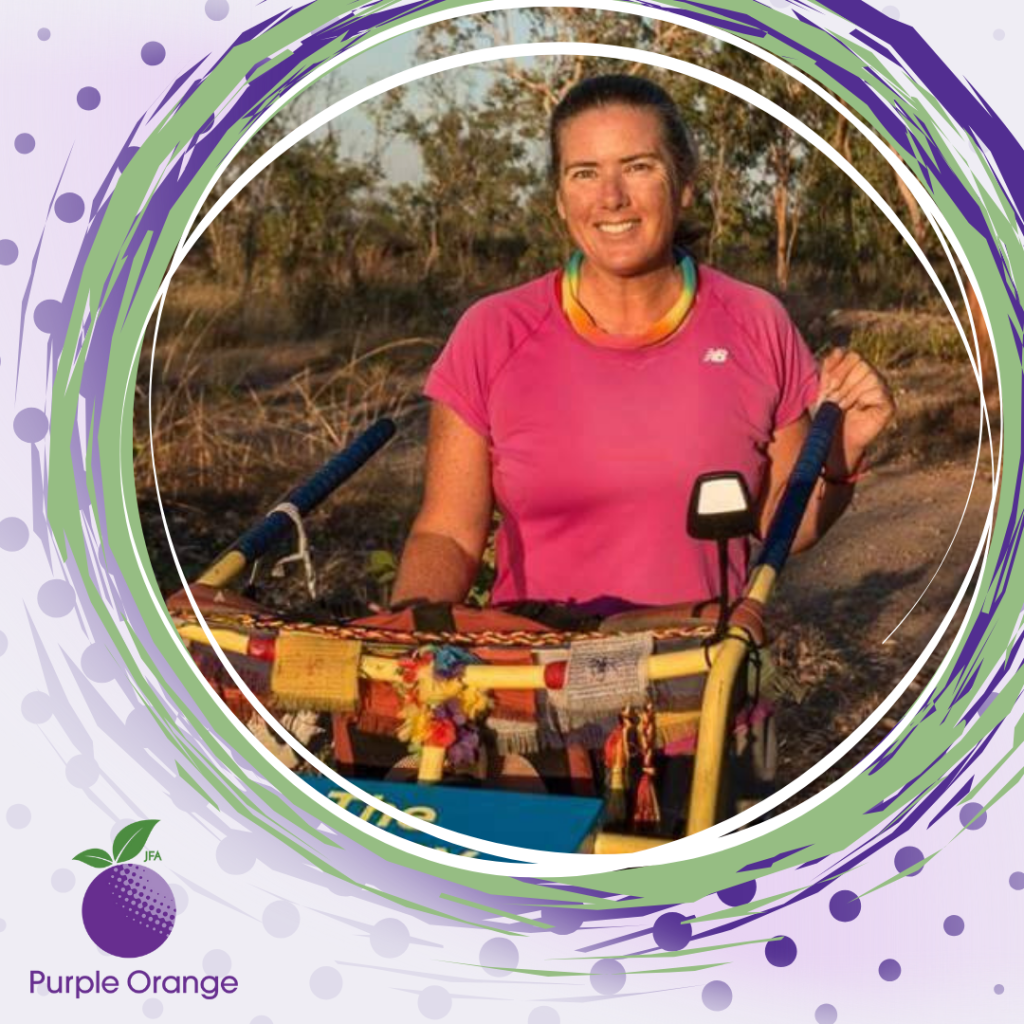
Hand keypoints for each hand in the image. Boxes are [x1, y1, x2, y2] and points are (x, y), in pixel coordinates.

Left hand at [818, 349, 895, 471]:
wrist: (836, 439)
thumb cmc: (829, 413)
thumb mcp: (823, 389)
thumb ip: (828, 370)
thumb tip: (838, 351)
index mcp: (855, 370)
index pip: (851, 355)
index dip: (838, 369)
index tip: (828, 386)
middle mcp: (871, 375)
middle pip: (861, 364)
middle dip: (843, 383)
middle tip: (833, 400)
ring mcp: (882, 388)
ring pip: (870, 376)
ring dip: (851, 393)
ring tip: (842, 406)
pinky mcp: (888, 403)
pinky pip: (879, 391)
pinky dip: (863, 400)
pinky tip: (856, 409)